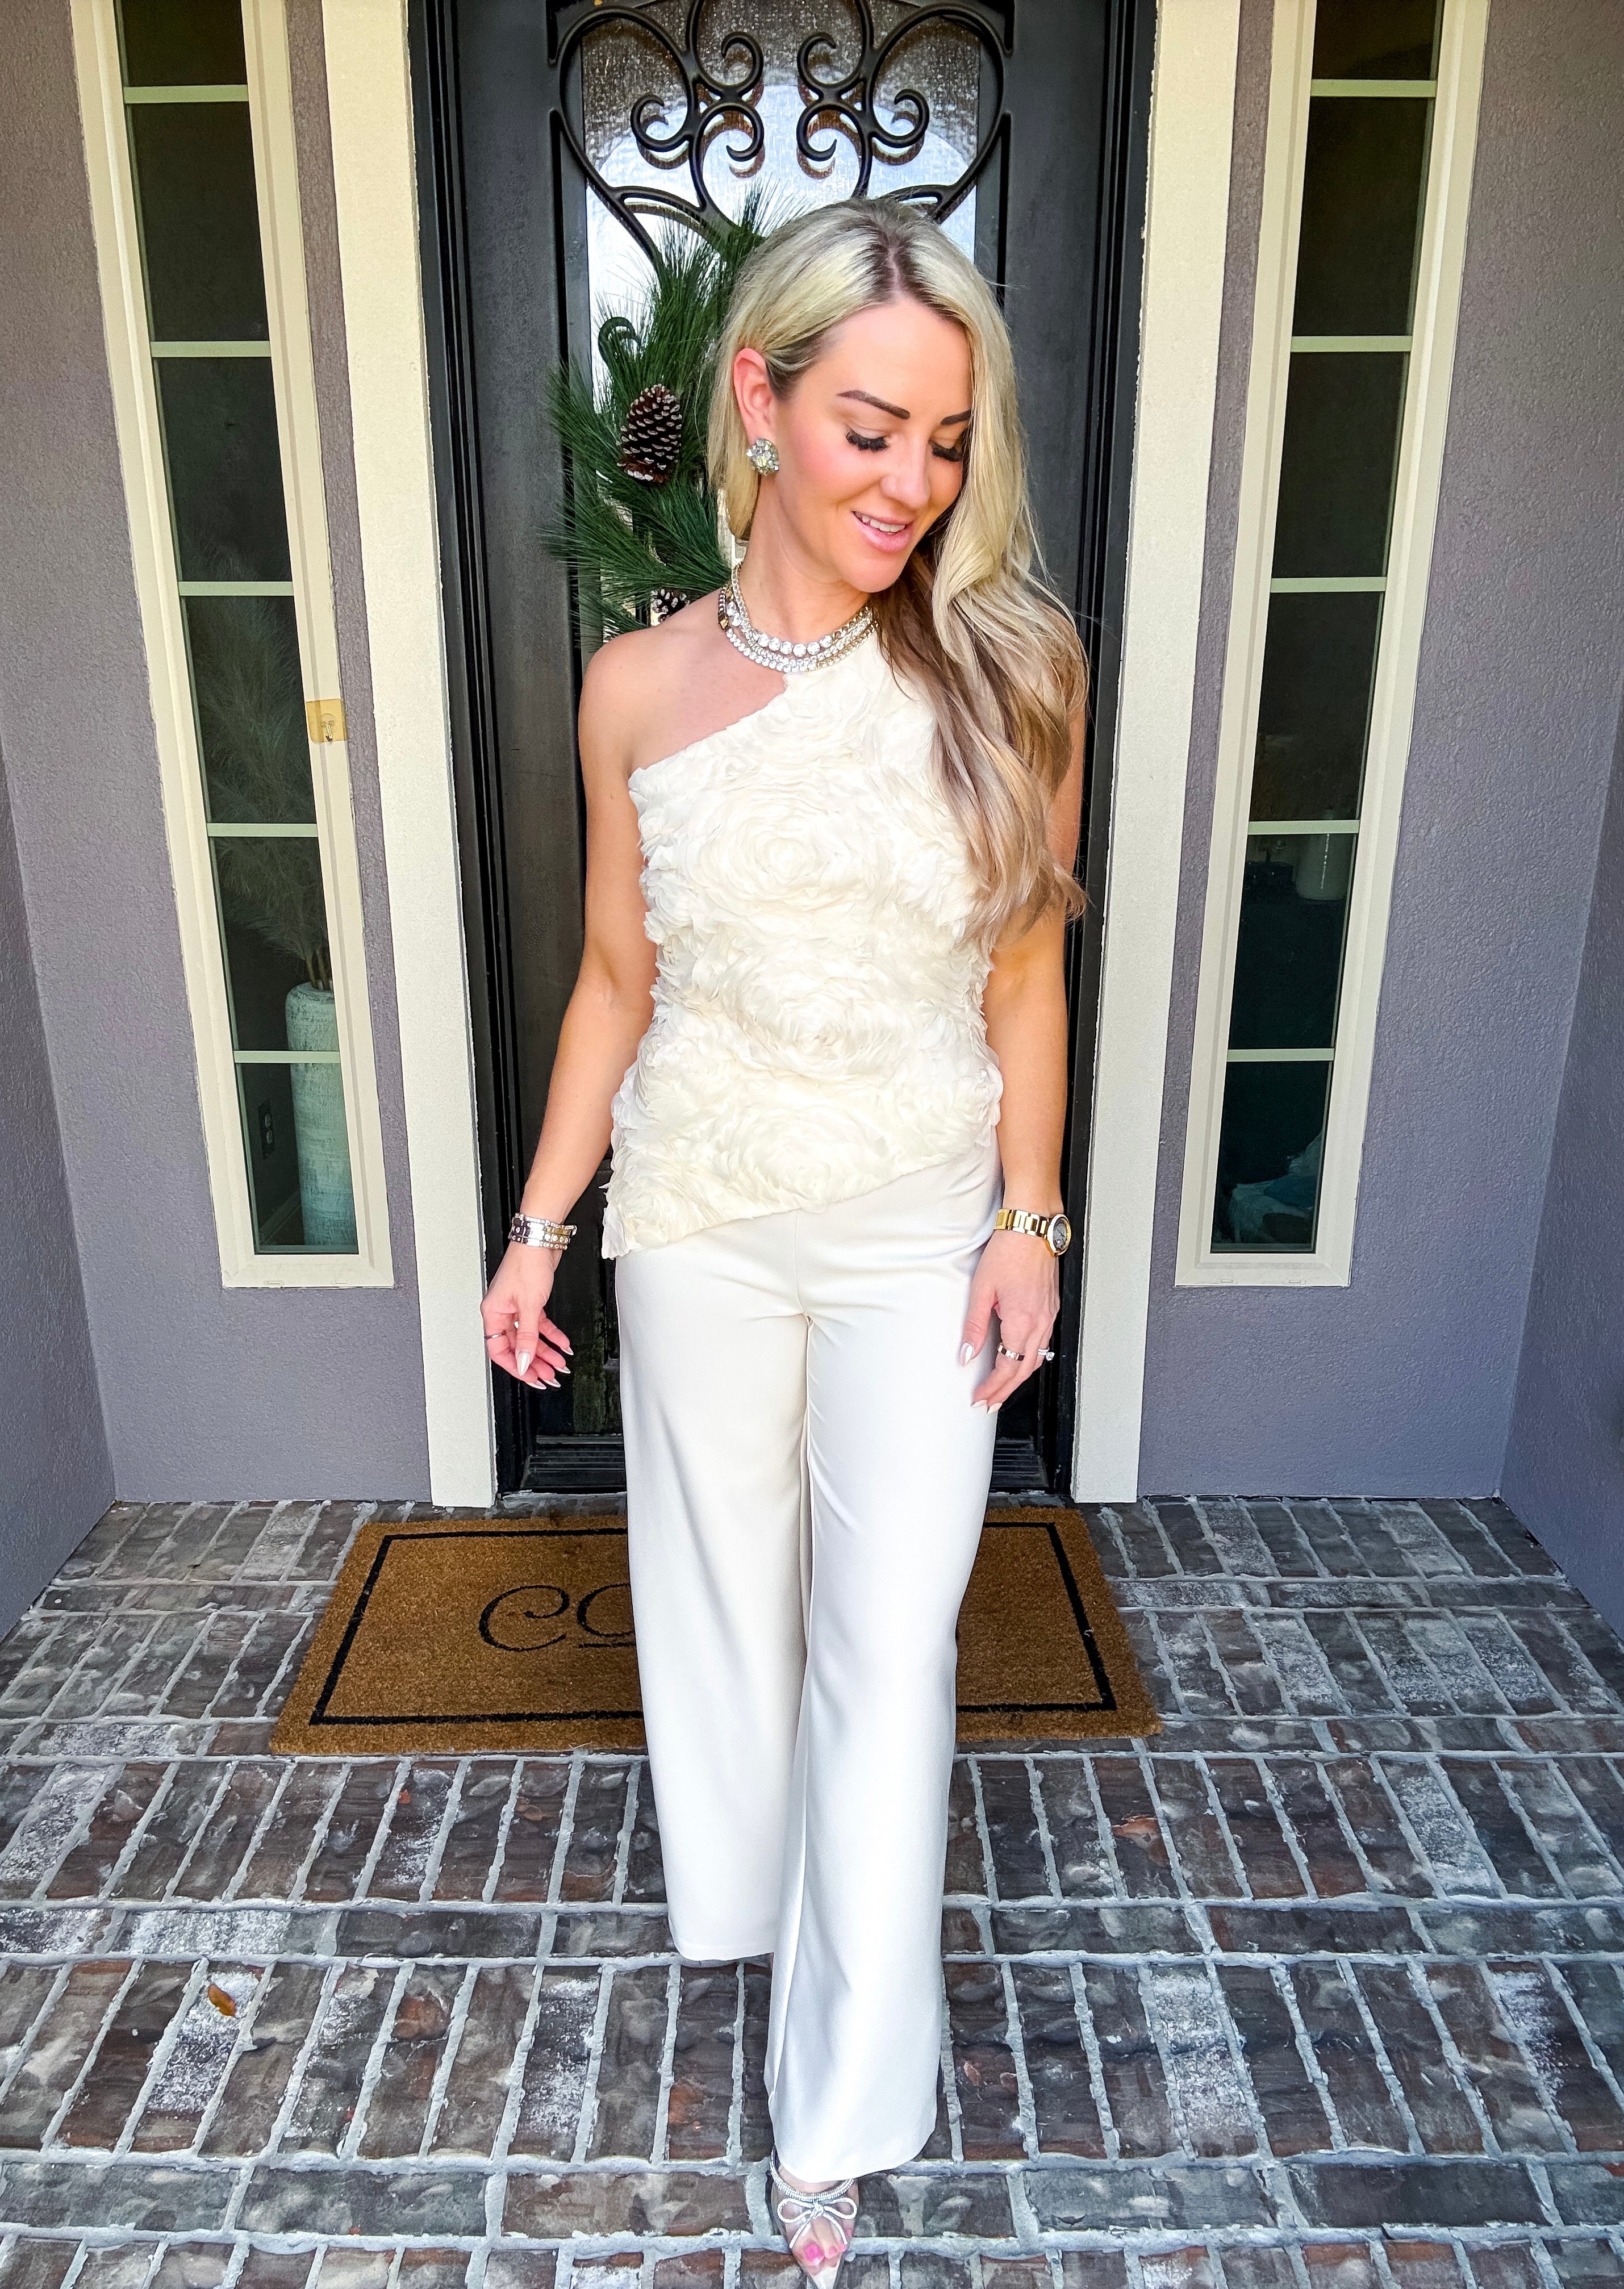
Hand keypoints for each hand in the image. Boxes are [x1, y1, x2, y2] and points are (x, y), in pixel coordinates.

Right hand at [481, 1243, 573, 1387]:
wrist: (540, 1240)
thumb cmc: (527, 1264)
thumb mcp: (529, 1306)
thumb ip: (527, 1337)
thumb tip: (522, 1361)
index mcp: (493, 1313)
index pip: (499, 1350)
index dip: (514, 1366)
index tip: (530, 1377)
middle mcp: (503, 1311)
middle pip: (516, 1345)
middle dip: (533, 1362)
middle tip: (547, 1376)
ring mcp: (517, 1306)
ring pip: (530, 1337)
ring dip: (545, 1351)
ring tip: (559, 1364)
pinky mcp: (531, 1301)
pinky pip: (540, 1325)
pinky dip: (552, 1335)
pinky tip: (563, 1344)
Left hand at [960, 1229, 1058, 1412]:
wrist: (1031, 1229)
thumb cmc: (1009, 1252)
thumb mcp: (982, 1290)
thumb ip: (974, 1326)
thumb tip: (966, 1353)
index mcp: (1022, 1321)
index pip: (1007, 1367)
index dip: (993, 1387)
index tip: (980, 1396)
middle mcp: (1040, 1322)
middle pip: (1024, 1370)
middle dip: (1005, 1391)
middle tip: (989, 1403)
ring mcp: (1049, 1316)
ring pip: (1036, 1359)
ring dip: (1018, 1378)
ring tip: (1002, 1389)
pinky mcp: (1051, 1308)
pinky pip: (1043, 1343)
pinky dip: (1030, 1359)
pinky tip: (1020, 1360)